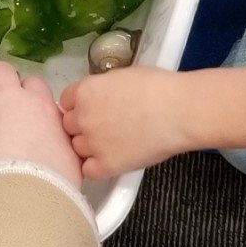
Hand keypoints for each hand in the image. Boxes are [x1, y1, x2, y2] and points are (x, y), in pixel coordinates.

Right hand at [0, 62, 82, 189]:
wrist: (24, 202)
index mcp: (7, 98)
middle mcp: (37, 104)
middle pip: (31, 84)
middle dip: (19, 95)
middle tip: (6, 118)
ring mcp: (59, 125)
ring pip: (51, 110)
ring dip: (38, 119)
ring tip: (26, 144)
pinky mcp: (74, 149)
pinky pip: (64, 137)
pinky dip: (54, 144)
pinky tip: (42, 164)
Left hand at [59, 67, 197, 179]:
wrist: (179, 112)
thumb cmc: (158, 88)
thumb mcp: (120, 77)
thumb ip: (101, 89)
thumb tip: (99, 98)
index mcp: (84, 91)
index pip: (66, 102)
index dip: (80, 107)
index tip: (93, 110)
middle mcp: (82, 117)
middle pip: (68, 126)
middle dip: (83, 126)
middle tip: (106, 128)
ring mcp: (92, 142)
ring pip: (77, 148)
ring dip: (90, 147)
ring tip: (114, 144)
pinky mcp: (105, 164)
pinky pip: (88, 170)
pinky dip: (96, 167)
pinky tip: (111, 160)